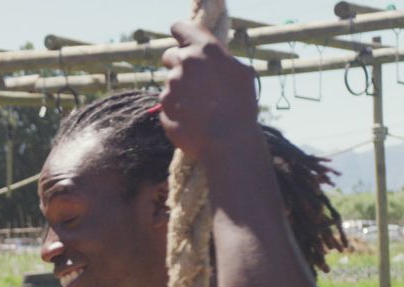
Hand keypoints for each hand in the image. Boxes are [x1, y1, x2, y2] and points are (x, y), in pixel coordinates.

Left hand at [158, 20, 257, 160]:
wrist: (228, 141)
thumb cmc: (240, 106)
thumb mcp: (241, 73)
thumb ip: (219, 60)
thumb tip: (210, 57)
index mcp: (205, 50)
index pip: (180, 28)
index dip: (180, 34)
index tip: (181, 42)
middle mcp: (185, 63)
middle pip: (170, 55)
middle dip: (178, 65)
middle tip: (194, 80)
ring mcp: (172, 84)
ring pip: (170, 81)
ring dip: (180, 89)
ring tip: (200, 105)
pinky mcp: (163, 105)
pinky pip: (167, 102)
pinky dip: (176, 108)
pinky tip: (192, 117)